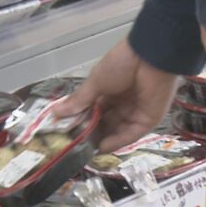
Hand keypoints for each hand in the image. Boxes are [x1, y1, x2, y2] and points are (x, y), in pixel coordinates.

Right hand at [51, 39, 177, 152]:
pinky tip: (102, 148)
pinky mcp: (147, 120)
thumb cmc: (121, 63)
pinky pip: (130, 135)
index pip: (93, 111)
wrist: (150, 57)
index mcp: (110, 91)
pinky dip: (116, 142)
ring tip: (85, 149)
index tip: (67, 132)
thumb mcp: (95, 82)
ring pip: (116, 132)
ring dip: (102, 140)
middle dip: (91, 133)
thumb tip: (55, 112)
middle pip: (105, 123)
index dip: (81, 121)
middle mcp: (122, 103)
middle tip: (75, 144)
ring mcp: (135, 112)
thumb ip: (78, 101)